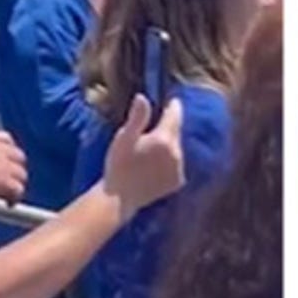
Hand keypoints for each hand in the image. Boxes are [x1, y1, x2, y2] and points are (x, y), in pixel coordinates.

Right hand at [0, 129, 26, 203]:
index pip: (6, 139)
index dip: (9, 154)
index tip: (6, 165)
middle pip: (19, 157)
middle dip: (16, 170)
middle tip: (8, 184)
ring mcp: (0, 162)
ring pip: (21, 174)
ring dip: (16, 186)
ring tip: (8, 197)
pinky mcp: (2, 178)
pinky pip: (17, 188)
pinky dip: (15, 197)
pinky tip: (8, 204)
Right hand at [100, 93, 185, 218]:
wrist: (119, 199)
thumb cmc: (118, 166)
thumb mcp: (124, 138)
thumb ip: (137, 118)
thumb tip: (143, 97)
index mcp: (164, 140)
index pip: (175, 115)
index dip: (172, 106)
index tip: (171, 100)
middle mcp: (176, 154)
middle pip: (176, 132)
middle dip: (167, 127)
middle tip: (150, 129)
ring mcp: (178, 169)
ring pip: (176, 148)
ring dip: (167, 145)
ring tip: (149, 150)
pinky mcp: (177, 182)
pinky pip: (176, 163)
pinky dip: (169, 160)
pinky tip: (153, 165)